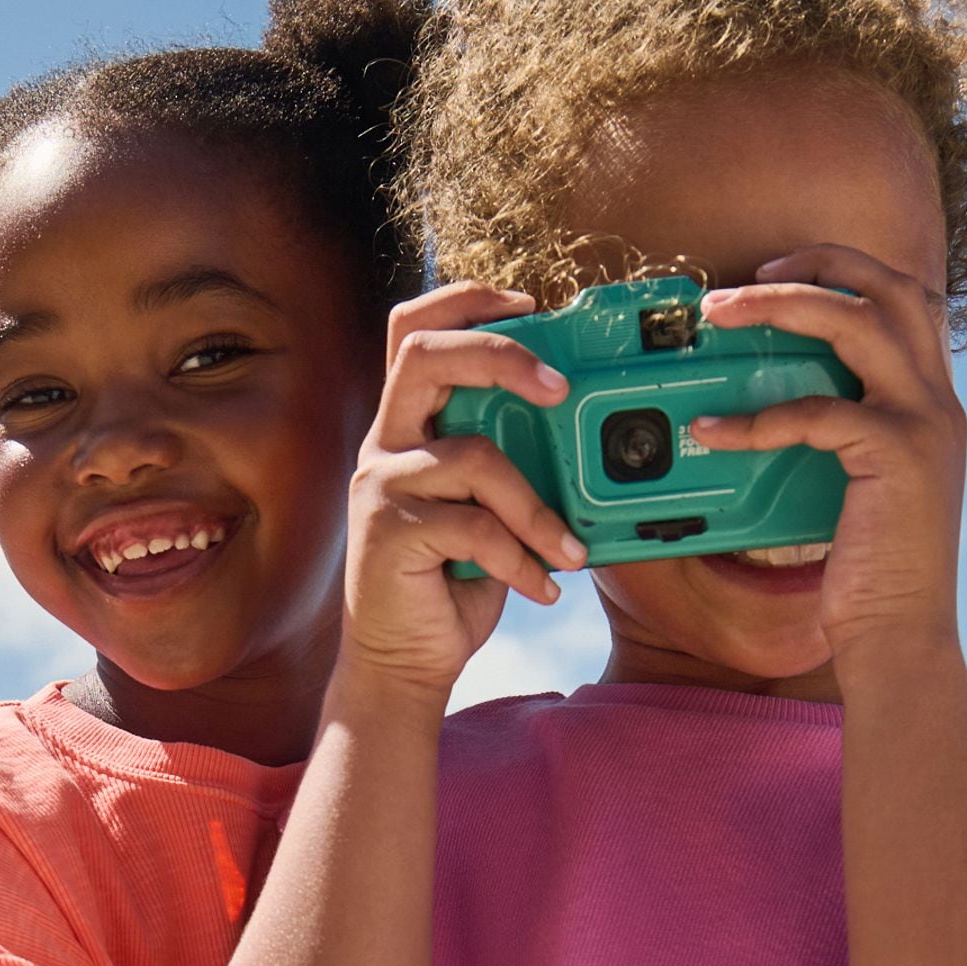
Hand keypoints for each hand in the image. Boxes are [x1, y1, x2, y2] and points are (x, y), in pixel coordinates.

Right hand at [337, 283, 586, 698]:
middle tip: (560, 389)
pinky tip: (542, 588)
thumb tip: (585, 435)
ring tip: (569, 551)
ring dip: (536, 508)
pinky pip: (474, 527)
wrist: (403, 665)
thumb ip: (512, 466)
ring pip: (474, 458)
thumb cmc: (451, 584)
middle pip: (426, 355)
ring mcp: (381, 486)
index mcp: (409, 427)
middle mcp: (385, 445)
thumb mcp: (488, 512)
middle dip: (500, 354)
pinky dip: (521, 559)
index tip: (529, 304)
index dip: (467, 301)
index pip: (416, 330)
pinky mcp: (388, 534)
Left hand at [692, 245, 964, 659]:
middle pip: (888, 286)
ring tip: (719, 316)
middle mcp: (938, 400)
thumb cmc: (871, 578)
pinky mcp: (897, 454)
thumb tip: (772, 410)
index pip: (905, 301)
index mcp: (932, 403)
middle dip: (819, 263)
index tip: (786, 273)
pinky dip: (759, 416)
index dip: (847, 271)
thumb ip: (838, 440)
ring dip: (782, 307)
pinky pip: (817, 411)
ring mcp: (924, 422)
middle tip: (750, 276)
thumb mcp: (860, 492)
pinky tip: (713, 431)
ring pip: (856, 322)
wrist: (902, 638)